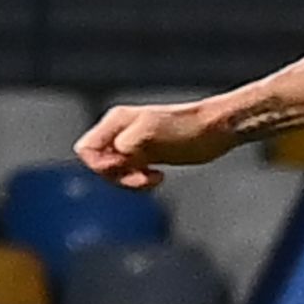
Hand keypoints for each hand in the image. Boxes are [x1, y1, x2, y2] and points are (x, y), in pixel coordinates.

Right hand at [75, 98, 237, 188]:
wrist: (217, 130)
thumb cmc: (189, 128)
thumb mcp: (152, 134)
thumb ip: (125, 145)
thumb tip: (112, 159)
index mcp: (117, 121)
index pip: (86, 150)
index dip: (102, 166)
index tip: (128, 167)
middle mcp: (121, 130)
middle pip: (98, 164)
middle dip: (118, 177)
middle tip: (144, 176)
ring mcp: (132, 143)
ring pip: (112, 171)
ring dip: (129, 181)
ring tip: (153, 178)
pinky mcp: (146, 155)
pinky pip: (127, 174)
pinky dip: (139, 182)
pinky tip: (158, 177)